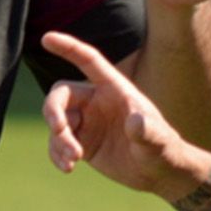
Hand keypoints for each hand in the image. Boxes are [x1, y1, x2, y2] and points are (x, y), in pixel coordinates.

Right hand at [40, 31, 202, 197]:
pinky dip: (56, 154)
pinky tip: (68, 168)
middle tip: (60, 131)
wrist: (159, 173)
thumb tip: (136, 123)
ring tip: (74, 161)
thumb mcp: (159, 141)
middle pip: (61, 94)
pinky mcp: (82, 141)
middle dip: (53, 111)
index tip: (46, 37)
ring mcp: (87, 121)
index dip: (68, 47)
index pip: (89, 61)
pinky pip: (57, 142)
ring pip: (57, 122)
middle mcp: (97, 101)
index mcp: (114, 89)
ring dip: (58, 140)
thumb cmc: (164, 150)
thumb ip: (148, 132)